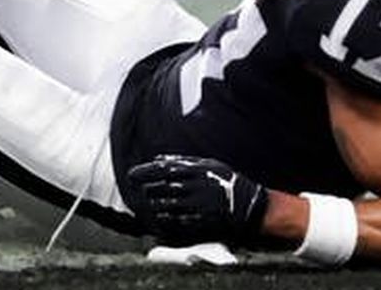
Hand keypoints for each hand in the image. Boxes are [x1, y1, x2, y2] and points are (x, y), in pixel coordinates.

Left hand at [124, 154, 269, 243]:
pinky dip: (166, 218)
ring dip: (154, 204)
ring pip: (168, 205)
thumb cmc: (226, 181)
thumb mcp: (208, 164)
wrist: (250, 205)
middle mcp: (197, 186)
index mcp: (197, 170)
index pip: (164, 170)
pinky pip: (178, 220)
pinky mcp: (203, 220)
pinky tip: (159, 216)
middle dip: (148, 189)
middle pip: (163, 188)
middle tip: (142, 189)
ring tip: (149, 203)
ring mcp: (200, 204)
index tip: (131, 175)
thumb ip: (182, 161)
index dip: (145, 172)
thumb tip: (158, 159)